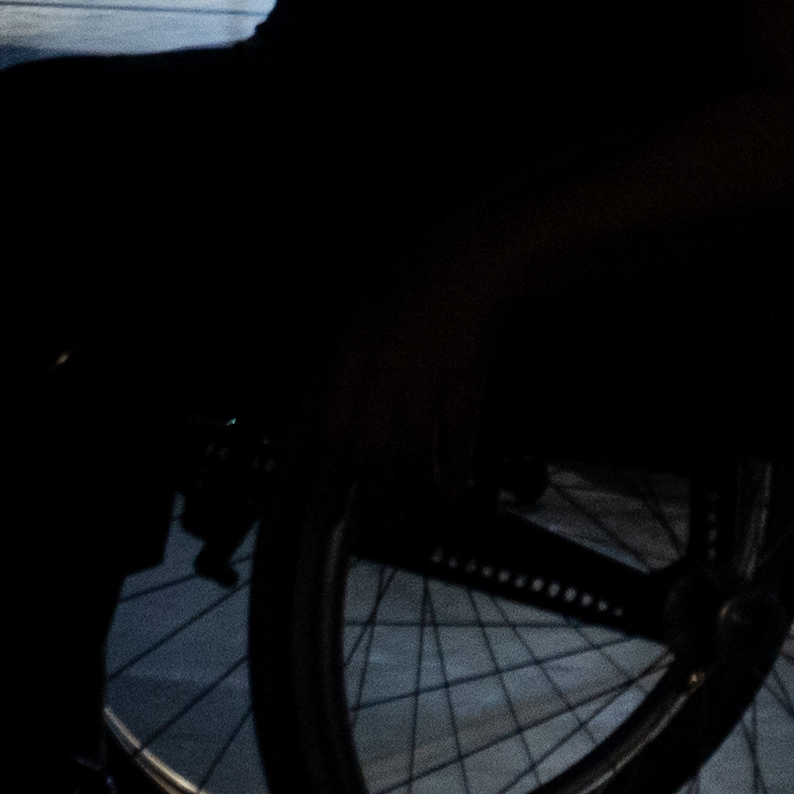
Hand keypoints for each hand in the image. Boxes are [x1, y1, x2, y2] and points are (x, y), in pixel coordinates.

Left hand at [325, 227, 528, 493]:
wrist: (467, 267)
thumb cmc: (409, 298)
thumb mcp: (360, 330)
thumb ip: (343, 380)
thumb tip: (326, 435)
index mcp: (350, 363)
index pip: (331, 435)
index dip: (329, 480)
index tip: (330, 511)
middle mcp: (382, 376)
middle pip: (372, 456)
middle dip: (379, 502)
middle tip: (390, 526)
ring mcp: (425, 381)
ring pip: (415, 456)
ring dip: (423, 492)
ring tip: (427, 508)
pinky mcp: (464, 383)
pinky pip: (458, 439)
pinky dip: (459, 468)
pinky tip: (461, 481)